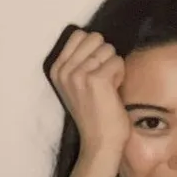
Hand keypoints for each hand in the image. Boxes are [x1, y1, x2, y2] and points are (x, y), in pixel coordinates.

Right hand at [48, 28, 129, 156]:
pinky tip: (113, 92)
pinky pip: (118, 62)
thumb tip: (97, 38)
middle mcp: (64, 70)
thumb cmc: (95, 114)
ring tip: (107, 88)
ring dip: (113, 67)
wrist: (100, 142)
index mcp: (57, 69)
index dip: (94, 50)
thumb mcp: (76, 85)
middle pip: (95, 38)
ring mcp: (79, 74)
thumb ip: (80, 61)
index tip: (93, 73)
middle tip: (102, 80)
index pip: (79, 35)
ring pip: (108, 49)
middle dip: (105, 56)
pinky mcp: (96, 79)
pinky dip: (120, 75)